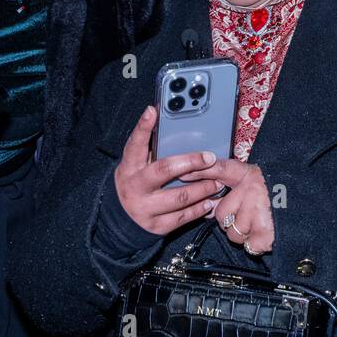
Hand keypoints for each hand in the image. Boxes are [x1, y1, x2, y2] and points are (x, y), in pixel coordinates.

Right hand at [114, 106, 223, 235]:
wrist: (119, 220)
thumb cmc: (135, 183)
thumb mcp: (136, 166)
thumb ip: (150, 149)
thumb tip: (166, 121)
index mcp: (129, 167)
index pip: (135, 144)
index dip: (143, 127)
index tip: (152, 111)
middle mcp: (135, 187)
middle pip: (164, 170)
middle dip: (190, 162)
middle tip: (210, 158)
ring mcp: (145, 208)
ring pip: (180, 196)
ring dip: (203, 188)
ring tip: (218, 182)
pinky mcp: (157, 226)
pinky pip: (183, 217)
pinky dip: (200, 208)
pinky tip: (210, 201)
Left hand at [181, 158, 273, 254]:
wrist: (310, 206)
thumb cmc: (282, 194)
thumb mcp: (256, 177)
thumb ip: (226, 175)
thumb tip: (194, 177)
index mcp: (250, 176)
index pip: (221, 169)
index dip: (202, 172)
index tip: (186, 174)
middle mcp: (252, 192)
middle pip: (222, 215)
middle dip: (231, 219)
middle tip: (249, 214)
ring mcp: (259, 214)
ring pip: (233, 234)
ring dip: (243, 234)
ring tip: (260, 223)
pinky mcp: (265, 234)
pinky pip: (248, 245)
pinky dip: (256, 244)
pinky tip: (267, 233)